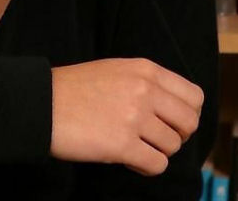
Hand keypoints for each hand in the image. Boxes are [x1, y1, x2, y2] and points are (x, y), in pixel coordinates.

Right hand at [50, 58, 203, 175]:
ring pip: (173, 146)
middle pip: (189, 123)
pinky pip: (156, 165)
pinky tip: (130, 159)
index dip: (187, 113)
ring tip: (136, 146)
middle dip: (177, 135)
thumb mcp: (116, 70)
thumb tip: (172, 105)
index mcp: (145, 70)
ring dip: (157, 151)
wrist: (43, 103)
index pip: (193, 96)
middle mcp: (144, 90)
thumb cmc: (75, 88)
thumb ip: (146, 82)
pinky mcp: (123, 145)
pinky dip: (146, 167)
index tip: (173, 121)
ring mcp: (135, 117)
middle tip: (156, 137)